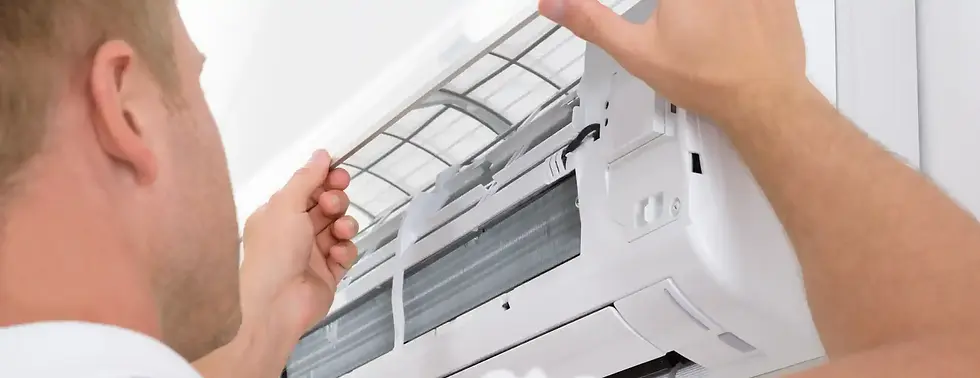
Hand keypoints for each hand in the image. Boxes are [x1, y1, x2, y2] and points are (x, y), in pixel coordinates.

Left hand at [239, 150, 359, 337]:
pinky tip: (337, 255)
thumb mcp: (286, 206)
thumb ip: (306, 178)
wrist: (277, 306)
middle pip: (327, 206)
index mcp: (277, 215)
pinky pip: (346, 253)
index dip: (325, 180)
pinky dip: (345, 251)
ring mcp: (313, 254)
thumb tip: (321, 154)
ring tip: (340, 232)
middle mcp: (294, 232)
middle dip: (336, 201)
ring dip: (345, 225)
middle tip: (333, 206)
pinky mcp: (329, 273)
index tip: (339, 174)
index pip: (307, 189)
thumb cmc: (274, 253)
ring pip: (340, 228)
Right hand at [539, 0, 809, 123]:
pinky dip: (726, 8)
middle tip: (671, 28)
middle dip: (670, 13)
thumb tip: (554, 3)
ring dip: (692, 13)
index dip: (652, 10)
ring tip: (693, 31)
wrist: (764, 98)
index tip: (654, 20)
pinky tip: (720, 22)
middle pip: (674, 1)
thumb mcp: (636, 51)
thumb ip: (591, 21)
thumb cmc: (709, 79)